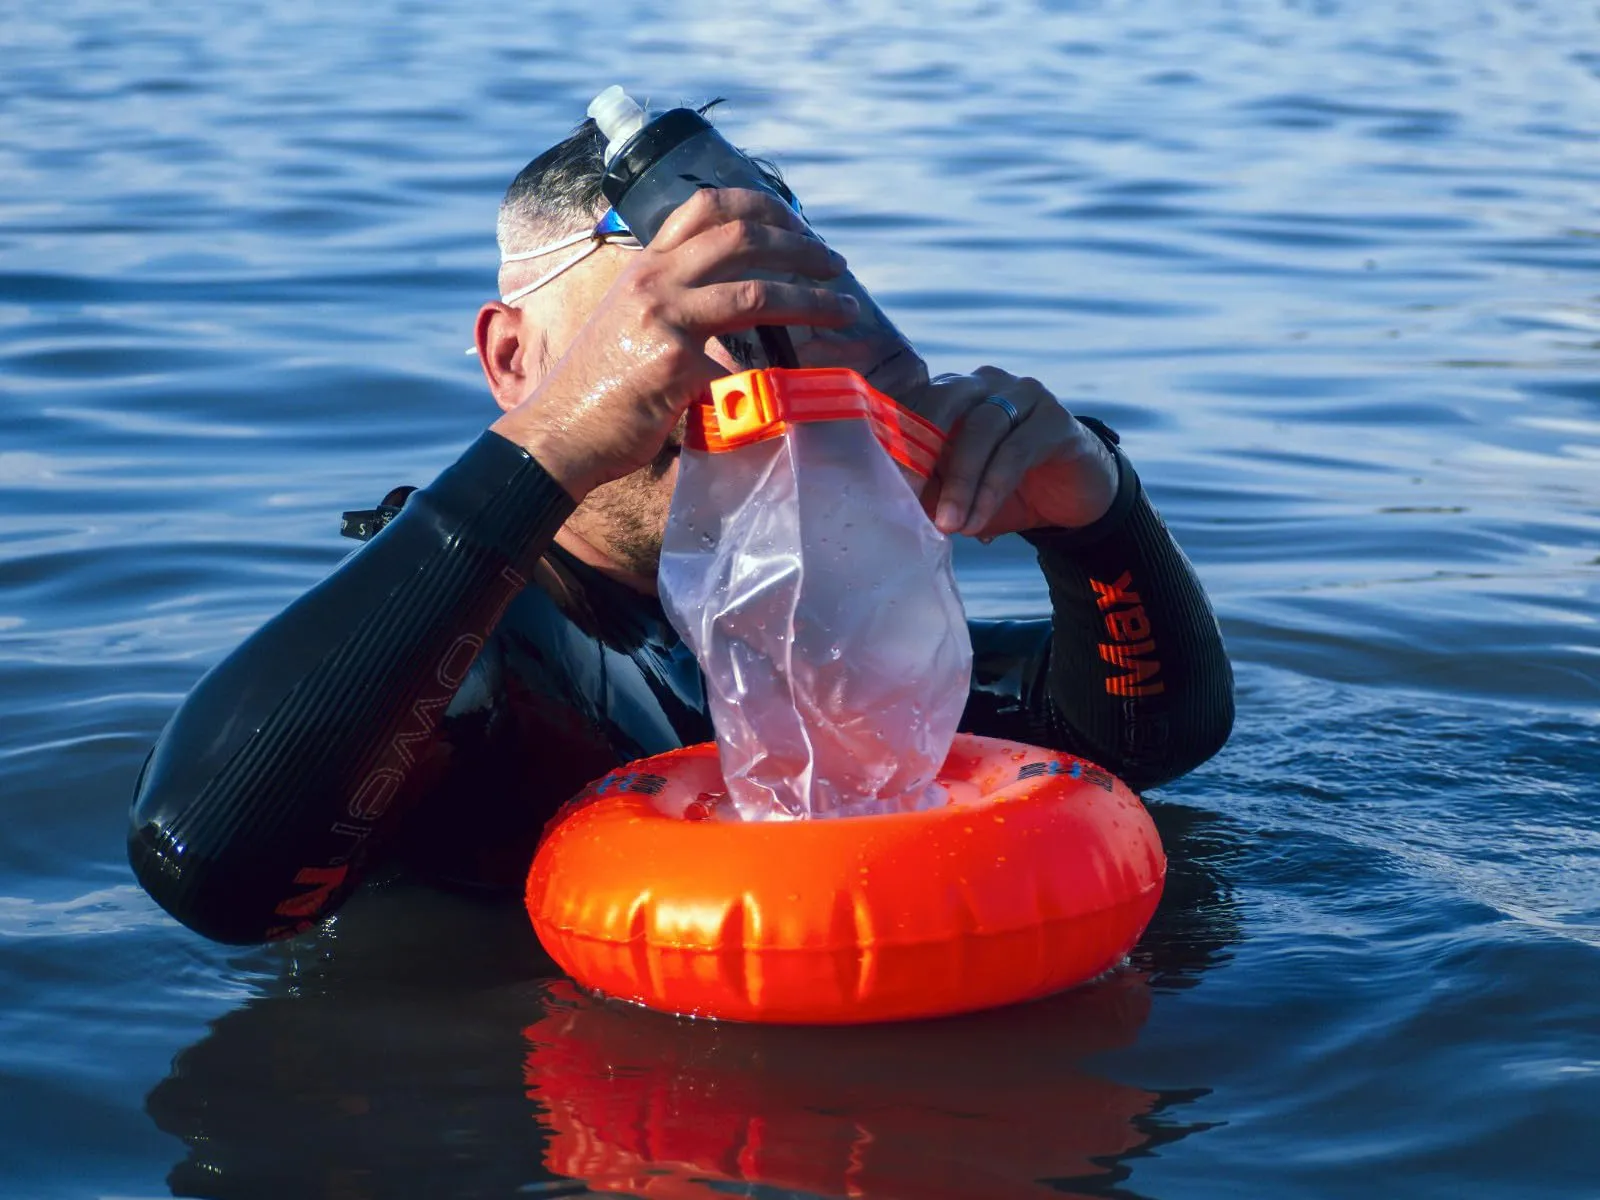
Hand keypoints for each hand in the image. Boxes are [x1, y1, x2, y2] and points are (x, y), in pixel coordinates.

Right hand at [491, 188, 856, 499]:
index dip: (761, 206)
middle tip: (835, 265)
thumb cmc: (598, 389)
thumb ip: (675, 303)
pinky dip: (778, 372)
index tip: (798, 225)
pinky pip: (744, 363)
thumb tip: (733, 302)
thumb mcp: (630, 324)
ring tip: (845, 310)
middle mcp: (654, 280)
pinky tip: (803, 382)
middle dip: (802, 247)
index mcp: (645, 266)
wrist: (559, 434)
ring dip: (812, 298)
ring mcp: (664, 319)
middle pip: (742, 237)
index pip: (704, 206)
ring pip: (756, 291)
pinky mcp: (674, 365)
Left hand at [907, 367, 1118, 537]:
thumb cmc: (1005, 492)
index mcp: (952, 393)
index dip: (895, 440)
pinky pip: (1016, 451)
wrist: (1072, 498)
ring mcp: (1025, 395)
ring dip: (961, 482)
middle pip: (944, 401)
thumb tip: (894, 503)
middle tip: (909, 497)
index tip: (881, 484)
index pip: (914, 403)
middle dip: (921, 451)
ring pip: (981, 428)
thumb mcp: (959, 493)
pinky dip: (992, 489)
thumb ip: (929, 489)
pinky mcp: (1057, 419)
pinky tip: (979, 521)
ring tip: (950, 525)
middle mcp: (985, 384)